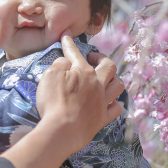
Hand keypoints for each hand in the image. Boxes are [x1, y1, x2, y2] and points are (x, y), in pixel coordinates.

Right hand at [35, 31, 123, 154]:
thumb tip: (67, 61)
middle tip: (93, 58)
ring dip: (113, 80)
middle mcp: (97, 85)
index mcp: (83, 72)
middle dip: (102, 58)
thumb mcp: (49, 76)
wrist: (61, 131)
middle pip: (109, 66)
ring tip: (105, 79)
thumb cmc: (53, 102)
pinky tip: (110, 102)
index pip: (76, 53)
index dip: (70, 43)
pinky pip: (116, 109)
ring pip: (118, 86)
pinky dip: (114, 103)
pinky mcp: (102, 119)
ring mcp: (102, 102)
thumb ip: (60, 64)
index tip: (67, 36)